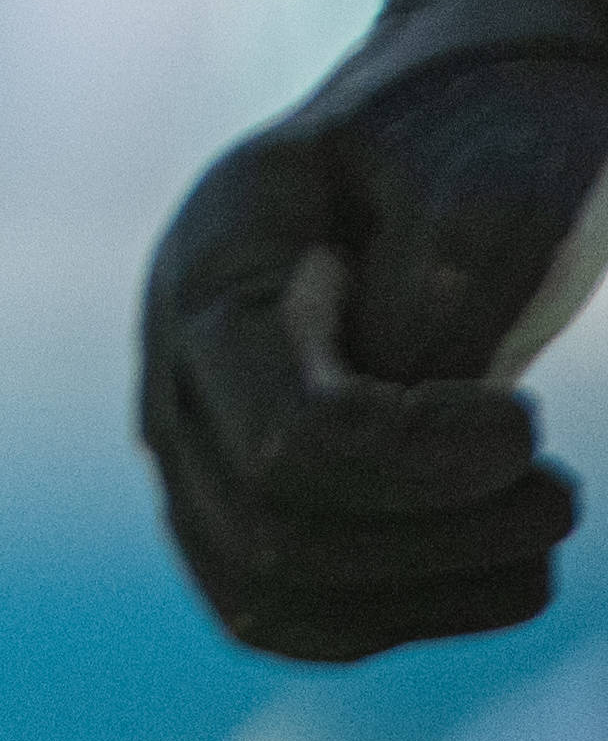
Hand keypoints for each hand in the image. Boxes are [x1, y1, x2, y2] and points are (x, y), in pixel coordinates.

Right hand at [139, 0, 607, 657]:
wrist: (444, 125)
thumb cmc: (474, 131)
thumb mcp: (484, 163)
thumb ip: (451, 265)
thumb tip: (422, 389)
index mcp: (212, 270)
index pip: (289, 436)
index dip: (420, 463)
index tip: (532, 424)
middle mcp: (174, 369)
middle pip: (278, 531)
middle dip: (444, 534)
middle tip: (565, 490)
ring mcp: (196, 445)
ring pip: (274, 594)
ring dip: (432, 590)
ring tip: (541, 526)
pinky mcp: (242, 503)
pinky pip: (293, 615)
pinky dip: (402, 613)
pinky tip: (490, 559)